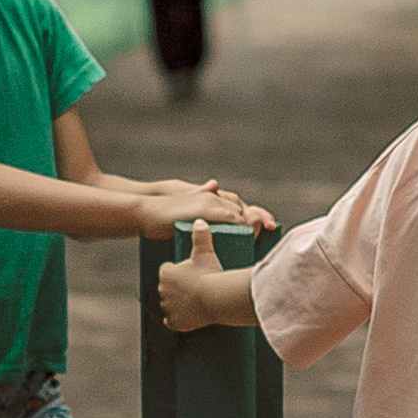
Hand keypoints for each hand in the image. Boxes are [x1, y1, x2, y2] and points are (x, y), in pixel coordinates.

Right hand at [135, 179, 276, 238]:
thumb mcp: (188, 205)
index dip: (256, 215)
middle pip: (244, 208)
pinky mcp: (204, 209)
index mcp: (212, 198)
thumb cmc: (164, 214)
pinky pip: (229, 216)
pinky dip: (240, 223)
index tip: (268, 226)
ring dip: (253, 222)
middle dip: (259, 218)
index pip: (240, 206)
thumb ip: (202, 196)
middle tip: (271, 228)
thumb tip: (215, 184)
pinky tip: (247, 231)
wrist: (146, 213)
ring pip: (240, 212)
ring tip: (262, 233)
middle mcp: (214, 197)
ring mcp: (210, 202)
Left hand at [158, 220, 234, 330]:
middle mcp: (163, 290)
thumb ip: (201, 236)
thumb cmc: (210, 273)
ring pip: (169, 305)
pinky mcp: (175, 322)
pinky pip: (172, 322)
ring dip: (176, 304)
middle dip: (176, 288)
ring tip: (191, 302)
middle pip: (167, 288)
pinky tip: (184, 318)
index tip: (187, 274)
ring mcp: (168, 307)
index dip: (176, 272)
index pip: (166, 271)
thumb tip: (199, 221)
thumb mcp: (205, 252)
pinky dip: (177, 321)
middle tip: (193, 287)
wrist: (217, 297)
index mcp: (166, 273)